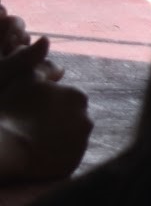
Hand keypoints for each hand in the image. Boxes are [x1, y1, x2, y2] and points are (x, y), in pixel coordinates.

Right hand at [0, 33, 92, 183]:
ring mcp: (80, 145)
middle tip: (26, 129)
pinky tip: (34, 158)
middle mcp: (86, 119)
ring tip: (29, 144)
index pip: (62, 102)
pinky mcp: (72, 166)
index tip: (26, 113)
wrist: (2, 147)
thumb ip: (35, 61)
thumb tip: (46, 40)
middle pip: (67, 121)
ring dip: (53, 141)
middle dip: (51, 124)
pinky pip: (63, 160)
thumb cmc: (9, 109)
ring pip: (66, 140)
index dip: (42, 107)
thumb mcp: (21, 80)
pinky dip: (52, 159)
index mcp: (77, 97)